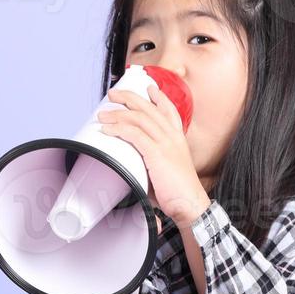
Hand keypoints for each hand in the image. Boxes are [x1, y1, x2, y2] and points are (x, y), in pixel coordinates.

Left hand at [97, 80, 210, 227]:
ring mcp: (166, 144)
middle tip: (114, 94)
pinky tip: (107, 130)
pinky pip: (133, 134)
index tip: (149, 88)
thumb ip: (154, 162)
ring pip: (138, 118)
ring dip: (117, 114)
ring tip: (103, 114)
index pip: (169, 111)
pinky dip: (118, 129)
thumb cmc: (178, 192)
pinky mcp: (157, 154)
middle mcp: (173, 137)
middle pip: (149, 109)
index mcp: (178, 139)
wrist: (191, 205)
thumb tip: (135, 163)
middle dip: (129, 98)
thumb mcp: (168, 170)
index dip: (159, 97)